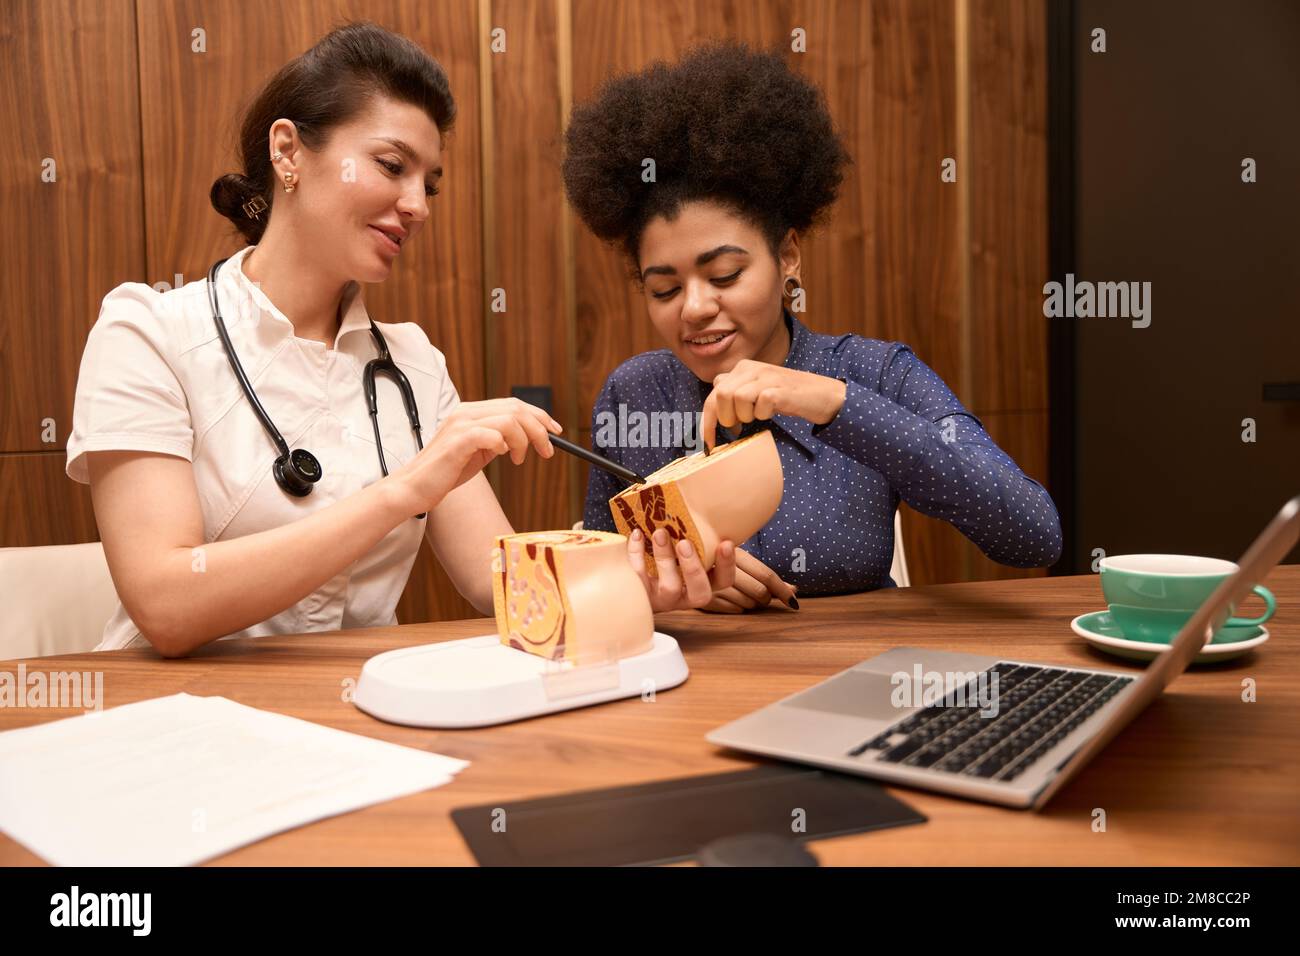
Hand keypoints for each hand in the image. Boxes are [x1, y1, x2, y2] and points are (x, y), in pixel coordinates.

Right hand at [387, 398, 560, 514]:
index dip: (539, 416)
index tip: (555, 432)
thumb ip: (496, 441)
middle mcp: (466, 413)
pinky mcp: (457, 442)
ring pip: (509, 420)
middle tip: (547, 451)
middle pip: (516, 408)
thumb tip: (523, 439)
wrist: (414, 488)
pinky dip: (503, 444)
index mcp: (471, 412)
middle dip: (539, 429)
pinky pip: (491, 434)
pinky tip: (502, 456)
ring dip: (523, 440)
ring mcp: (460, 425)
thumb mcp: (477, 452)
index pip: (513, 404)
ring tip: (518, 459)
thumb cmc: (445, 473)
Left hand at [627, 528, 737, 612]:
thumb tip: (698, 497)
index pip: (723, 581)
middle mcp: (685, 596)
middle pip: (700, 594)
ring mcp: (663, 600)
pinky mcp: (641, 596)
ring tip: (660, 533)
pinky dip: (637, 554)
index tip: (725, 542)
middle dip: (694, 568)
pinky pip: (639, 578)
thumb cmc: (662, 555)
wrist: (627, 578)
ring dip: (665, 558)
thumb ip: (693, 534)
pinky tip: (637, 535)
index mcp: (702, 583)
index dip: (727, 565)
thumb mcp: (681, 548)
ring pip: (669, 587)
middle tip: (684, 543)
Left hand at [700, 359, 845, 450]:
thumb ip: (736, 395)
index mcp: (743, 368)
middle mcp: (752, 368)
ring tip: (758, 417)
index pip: (713, 392)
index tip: (709, 441)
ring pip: (737, 398)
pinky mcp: (780, 389)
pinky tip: (771, 413)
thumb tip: (716, 413)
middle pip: (720, 395)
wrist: (823, 395)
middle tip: (738, 428)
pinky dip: (763, 415)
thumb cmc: (788, 397)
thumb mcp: (757, 392)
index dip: (708, 420)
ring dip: (744, 416)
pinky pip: (760, 405)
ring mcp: (767, 377)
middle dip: (726, 418)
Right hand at [700, 547, 798, 613]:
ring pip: (748, 604)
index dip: (782, 590)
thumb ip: (765, 576)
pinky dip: (737, 608)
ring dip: (750, 603)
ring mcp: (713, 585)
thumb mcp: (740, 563)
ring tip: (741, 593)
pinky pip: (733, 610)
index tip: (793, 601)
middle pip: (759, 592)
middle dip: (765, 598)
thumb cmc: (717, 563)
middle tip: (761, 596)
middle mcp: (724, 567)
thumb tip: (794, 589)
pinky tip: (730, 599)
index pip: (766, 575)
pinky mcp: (705, 600)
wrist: (681, 565)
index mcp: (736, 553)